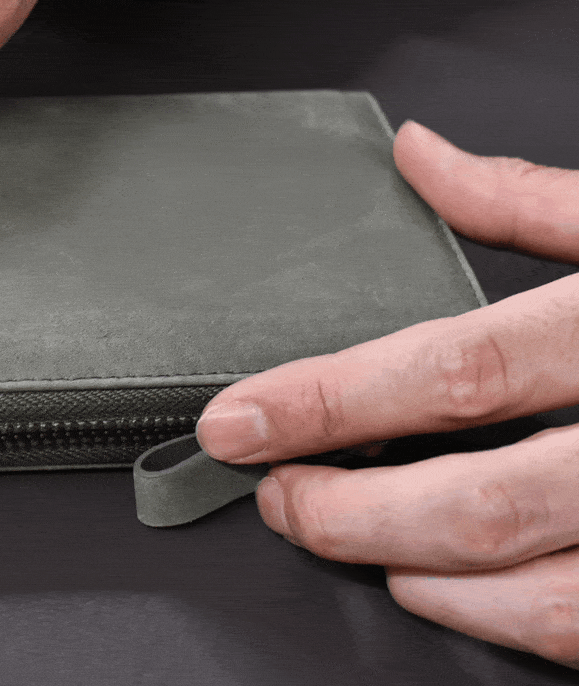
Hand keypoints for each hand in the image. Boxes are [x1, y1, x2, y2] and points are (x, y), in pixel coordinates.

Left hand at [196, 120, 578, 665]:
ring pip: (536, 586)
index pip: (451, 367)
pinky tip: (449, 590)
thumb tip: (420, 157)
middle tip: (277, 494)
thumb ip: (531, 202)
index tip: (241, 420)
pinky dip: (507, 620)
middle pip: (476, 500)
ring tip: (348, 540)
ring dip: (416, 574)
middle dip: (348, 510)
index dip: (329, 400)